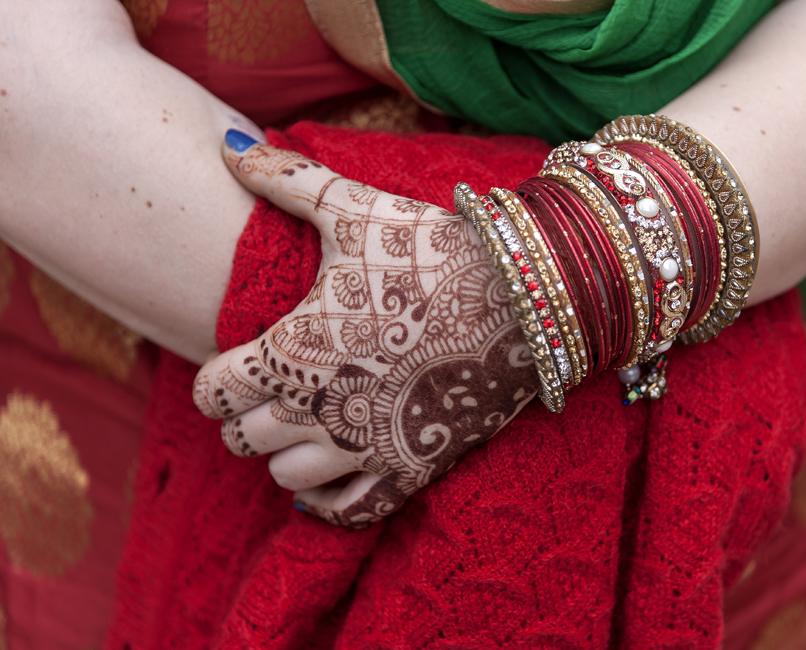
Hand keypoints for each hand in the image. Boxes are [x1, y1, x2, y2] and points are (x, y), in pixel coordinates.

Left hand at [193, 131, 537, 526]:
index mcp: (289, 354)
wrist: (520, 298)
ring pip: (285, 479)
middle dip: (251, 414)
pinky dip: (327, 500)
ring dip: (287, 453)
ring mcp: (362, 449)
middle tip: (280, 385)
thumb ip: (286, 182)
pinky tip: (335, 470)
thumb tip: (227, 145)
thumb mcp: (353, 211)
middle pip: (242, 440)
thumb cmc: (429, 252)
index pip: (210, 394)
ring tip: (312, 420)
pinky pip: (344, 512)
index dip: (218, 377)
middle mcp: (315, 412)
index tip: (243, 359)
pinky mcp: (407, 471)